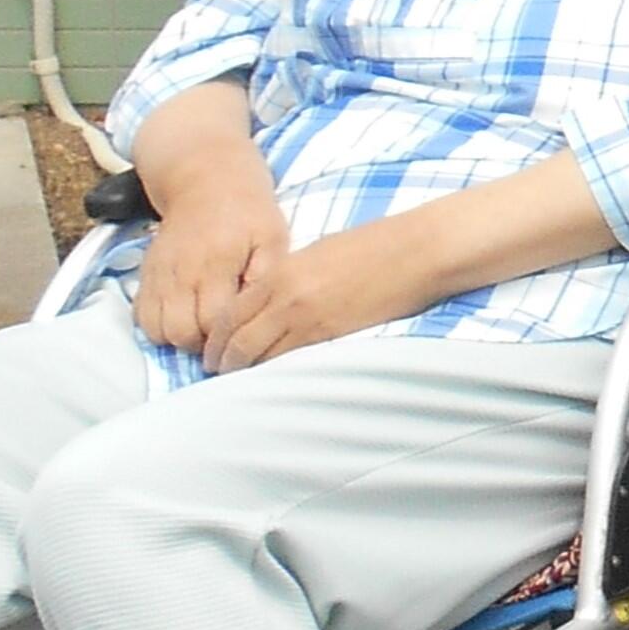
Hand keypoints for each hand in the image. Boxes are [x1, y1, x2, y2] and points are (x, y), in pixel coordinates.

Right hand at [132, 176, 289, 358]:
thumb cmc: (248, 212)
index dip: (230, 338)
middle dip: (204, 343)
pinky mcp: (144, 274)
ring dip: (179, 337)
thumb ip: (266, 276)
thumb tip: (255, 312)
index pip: (213, 323)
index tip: (243, 334)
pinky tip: (183, 316)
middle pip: (180, 333)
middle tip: (224, 334)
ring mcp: (157, 274)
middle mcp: (179, 273)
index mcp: (215, 264)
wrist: (205, 180)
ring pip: (156, 330)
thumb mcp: (272, 237)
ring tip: (204, 327)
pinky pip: (140, 316)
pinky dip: (159, 326)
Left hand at [201, 216, 436, 374]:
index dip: (216, 337)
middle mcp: (284, 296)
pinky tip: (272, 380)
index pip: (231, 313)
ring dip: (244, 370)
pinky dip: (275, 371)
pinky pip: (290, 359)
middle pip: (237, 338)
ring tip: (239, 383)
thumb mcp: (317, 255)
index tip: (213, 351)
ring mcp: (306, 318)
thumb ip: (287, 279)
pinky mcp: (330, 334)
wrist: (415, 251)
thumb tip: (270, 304)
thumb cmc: (373, 246)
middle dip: (223, 360)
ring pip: (258, 354)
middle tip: (217, 374)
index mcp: (280, 272)